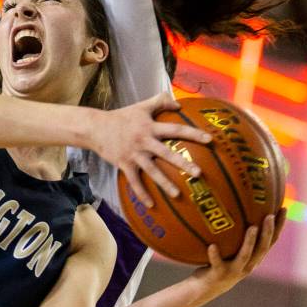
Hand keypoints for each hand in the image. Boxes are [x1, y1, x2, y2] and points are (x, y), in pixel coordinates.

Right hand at [92, 92, 212, 206]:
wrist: (96, 128)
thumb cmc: (122, 117)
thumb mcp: (141, 106)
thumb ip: (160, 101)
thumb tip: (179, 104)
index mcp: (150, 127)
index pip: (176, 129)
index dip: (193, 134)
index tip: (210, 140)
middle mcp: (144, 141)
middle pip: (166, 153)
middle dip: (183, 163)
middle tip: (199, 173)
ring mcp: (134, 155)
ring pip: (152, 171)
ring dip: (165, 183)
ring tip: (178, 195)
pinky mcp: (124, 165)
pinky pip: (134, 182)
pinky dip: (142, 194)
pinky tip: (151, 205)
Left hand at [191, 209, 285, 295]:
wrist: (205, 289)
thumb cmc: (218, 263)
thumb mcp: (230, 249)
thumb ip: (235, 234)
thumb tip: (233, 204)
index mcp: (253, 258)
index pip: (271, 241)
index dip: (278, 227)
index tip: (282, 208)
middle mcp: (248, 265)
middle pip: (262, 248)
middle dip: (268, 232)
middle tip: (269, 216)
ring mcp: (234, 271)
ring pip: (245, 256)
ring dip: (249, 242)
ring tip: (252, 227)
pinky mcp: (219, 274)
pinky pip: (217, 263)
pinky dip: (215, 255)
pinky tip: (212, 246)